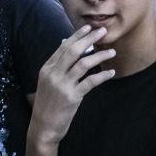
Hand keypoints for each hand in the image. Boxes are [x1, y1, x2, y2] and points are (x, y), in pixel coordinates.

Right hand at [28, 26, 115, 149]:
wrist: (43, 127)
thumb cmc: (48, 102)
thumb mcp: (47, 81)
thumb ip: (57, 64)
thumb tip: (66, 44)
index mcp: (47, 69)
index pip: (63, 47)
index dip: (77, 36)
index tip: (89, 27)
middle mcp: (53, 75)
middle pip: (74, 51)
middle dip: (89, 39)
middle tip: (102, 31)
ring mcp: (62, 86)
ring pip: (84, 64)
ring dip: (100, 56)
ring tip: (112, 52)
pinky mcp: (72, 97)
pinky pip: (90, 82)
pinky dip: (102, 76)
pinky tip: (111, 72)